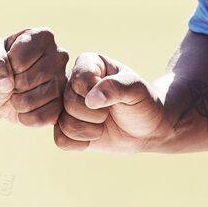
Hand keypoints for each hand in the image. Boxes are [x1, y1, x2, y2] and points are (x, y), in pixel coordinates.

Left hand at [0, 27, 68, 126]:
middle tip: (12, 81)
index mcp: (43, 36)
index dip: (5, 66)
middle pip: (27, 80)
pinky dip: (24, 117)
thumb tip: (6, 83)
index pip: (20, 59)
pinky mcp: (63, 106)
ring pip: (33, 100)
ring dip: (16, 102)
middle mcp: (59, 55)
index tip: (7, 64)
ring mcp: (64, 82)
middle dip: (11, 85)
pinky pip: (41, 118)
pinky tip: (25, 108)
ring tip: (18, 93)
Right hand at [53, 52, 167, 152]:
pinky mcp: (64, 127)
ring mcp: (65, 105)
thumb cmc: (142, 102)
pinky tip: (94, 136)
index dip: (97, 94)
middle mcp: (71, 82)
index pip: (78, 79)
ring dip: (90, 130)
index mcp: (87, 63)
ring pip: (63, 123)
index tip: (116, 95)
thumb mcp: (135, 90)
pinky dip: (81, 143)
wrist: (146, 129)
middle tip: (110, 112)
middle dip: (96, 114)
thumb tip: (90, 100)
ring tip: (104, 123)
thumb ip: (115, 88)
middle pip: (68, 103)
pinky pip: (61, 140)